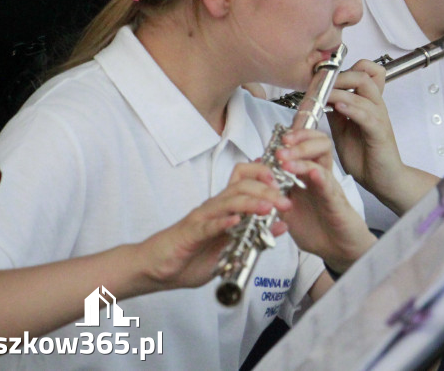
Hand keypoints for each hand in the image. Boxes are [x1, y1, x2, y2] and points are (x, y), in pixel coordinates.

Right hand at [135, 162, 289, 289]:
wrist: (157, 268)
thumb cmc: (192, 256)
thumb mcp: (231, 248)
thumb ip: (256, 237)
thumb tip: (282, 225)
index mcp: (225, 207)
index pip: (245, 179)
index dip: (265, 176)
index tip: (285, 185)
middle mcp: (214, 207)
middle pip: (242, 186)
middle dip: (267, 191)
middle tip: (286, 202)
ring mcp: (202, 218)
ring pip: (228, 201)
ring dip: (250, 203)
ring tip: (268, 208)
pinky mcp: (190, 233)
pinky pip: (208, 225)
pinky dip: (222, 223)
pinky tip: (235, 222)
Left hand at [273, 129, 374, 271]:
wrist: (338, 250)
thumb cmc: (316, 229)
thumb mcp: (286, 210)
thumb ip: (273, 193)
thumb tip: (256, 176)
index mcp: (307, 175)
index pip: (304, 144)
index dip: (293, 136)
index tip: (275, 139)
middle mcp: (320, 175)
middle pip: (318, 143)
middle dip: (300, 138)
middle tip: (281, 146)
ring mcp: (329, 186)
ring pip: (323, 158)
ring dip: (304, 155)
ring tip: (286, 160)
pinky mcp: (336, 202)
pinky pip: (330, 186)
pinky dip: (321, 177)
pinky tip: (313, 173)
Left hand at [326, 60, 402, 189]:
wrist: (382, 180)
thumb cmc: (365, 156)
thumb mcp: (343, 129)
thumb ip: (335, 112)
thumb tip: (320, 96)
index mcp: (368, 103)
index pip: (366, 70)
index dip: (346, 69)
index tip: (325, 78)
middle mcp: (376, 106)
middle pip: (365, 74)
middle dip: (340, 75)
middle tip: (321, 84)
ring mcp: (379, 118)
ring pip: (365, 90)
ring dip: (341, 90)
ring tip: (325, 95)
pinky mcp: (379, 133)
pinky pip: (368, 115)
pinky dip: (352, 108)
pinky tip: (339, 108)